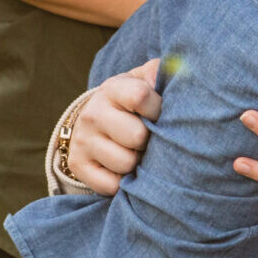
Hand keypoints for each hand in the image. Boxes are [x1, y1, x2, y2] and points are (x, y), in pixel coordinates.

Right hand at [70, 59, 158, 195]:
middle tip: (148, 137)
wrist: (95, 119)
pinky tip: (123, 168)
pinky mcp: (77, 165)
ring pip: (126, 163)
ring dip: (138, 163)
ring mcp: (83, 140)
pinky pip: (111, 185)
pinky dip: (123, 182)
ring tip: (136, 151)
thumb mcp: (145, 80)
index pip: (140, 96)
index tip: (159, 113)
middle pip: (136, 136)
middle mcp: (93, 113)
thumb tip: (180, 72)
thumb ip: (161, 73)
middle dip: (149, 140)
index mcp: (113, 89)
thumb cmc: (132, 101)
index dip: (157, 109)